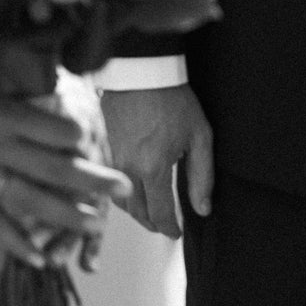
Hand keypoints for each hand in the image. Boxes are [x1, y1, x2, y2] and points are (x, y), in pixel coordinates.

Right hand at [0, 52, 131, 266]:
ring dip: (65, 215)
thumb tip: (49, 74)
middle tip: (123, 188)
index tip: (100, 142)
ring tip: (95, 226)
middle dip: (92, 181)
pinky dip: (16, 240)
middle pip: (54, 169)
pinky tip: (40, 257)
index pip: (55, 129)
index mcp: (1, 112)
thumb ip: (11, 80)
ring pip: (30, 200)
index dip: (81, 138)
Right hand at [102, 85, 213, 236]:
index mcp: (153, 169)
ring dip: (136, 212)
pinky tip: (133, 192)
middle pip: (137, 213)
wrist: (142, 72)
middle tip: (164, 226)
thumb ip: (202, 176)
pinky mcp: (103, 150)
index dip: (169, 229)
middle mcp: (128, 170)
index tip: (176, 233)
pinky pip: (109, 182)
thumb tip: (203, 209)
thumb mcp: (199, 136)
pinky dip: (121, 195)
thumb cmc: (174, 100)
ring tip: (150, 212)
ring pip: (120, 201)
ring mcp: (112, 160)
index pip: (160, 214)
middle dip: (152, 224)